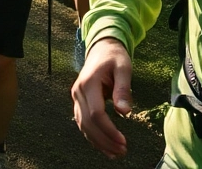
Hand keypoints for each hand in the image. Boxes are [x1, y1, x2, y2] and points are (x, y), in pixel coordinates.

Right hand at [71, 37, 133, 158]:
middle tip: (122, 151)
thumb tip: (124, 112)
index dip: (109, 130)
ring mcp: (76, 97)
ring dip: (98, 142)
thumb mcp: (124, 68)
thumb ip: (123, 89)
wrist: (102, 48)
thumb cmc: (115, 57)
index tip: (123, 141)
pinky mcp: (79, 102)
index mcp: (89, 82)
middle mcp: (78, 91)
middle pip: (88, 122)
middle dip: (104, 140)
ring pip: (83, 125)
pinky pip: (83, 122)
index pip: (96, 113)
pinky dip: (92, 136)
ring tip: (115, 153)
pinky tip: (104, 146)